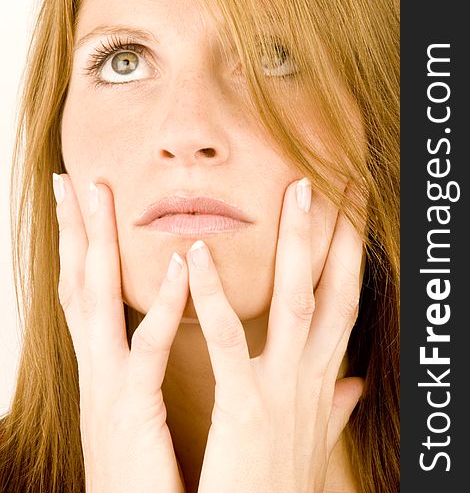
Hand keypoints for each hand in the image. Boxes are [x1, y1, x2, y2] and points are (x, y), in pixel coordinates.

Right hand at [53, 174, 187, 492]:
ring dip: (99, 244)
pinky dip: (161, 306)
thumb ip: (156, 371)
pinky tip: (176, 265)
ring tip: (101, 192)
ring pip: (96, 302)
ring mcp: (107, 388)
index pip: (88, 294)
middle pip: (79, 283)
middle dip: (74, 229)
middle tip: (74, 177)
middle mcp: (96, 369)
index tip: (85, 203)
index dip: (83, 247)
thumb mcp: (146, 412)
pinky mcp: (131, 413)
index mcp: (105, 368)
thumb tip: (179, 339)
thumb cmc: (146, 476)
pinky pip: (146, 352)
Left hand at [184, 178, 364, 492]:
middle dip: (340, 234)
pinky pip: (227, 342)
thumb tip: (356, 384)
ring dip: (297, 245)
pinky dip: (213, 296)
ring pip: (297, 301)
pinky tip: (196, 253)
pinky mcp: (246, 408)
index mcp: (322, 378)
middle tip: (336, 182)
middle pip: (334, 290)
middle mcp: (312, 376)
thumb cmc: (281, 480)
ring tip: (294, 192)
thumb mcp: (316, 437)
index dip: (352, 256)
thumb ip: (336, 406)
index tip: (351, 215)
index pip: (344, 303)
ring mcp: (282, 390)